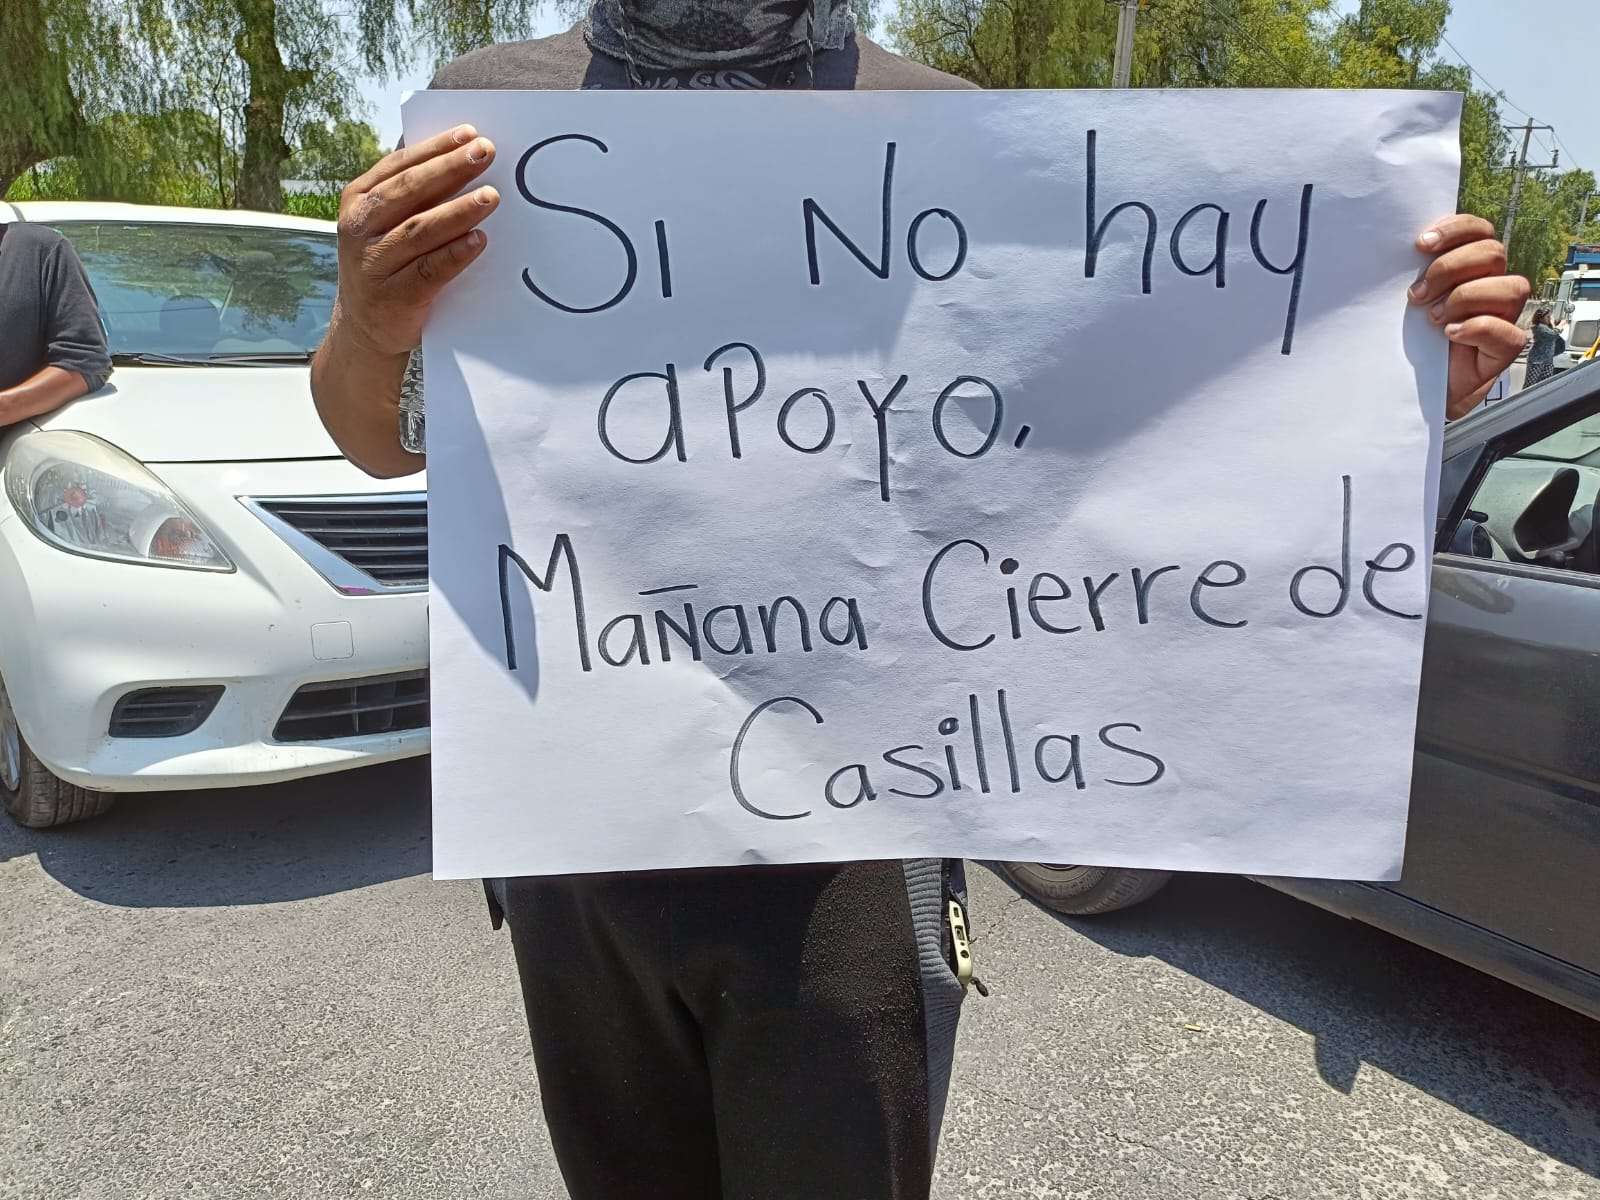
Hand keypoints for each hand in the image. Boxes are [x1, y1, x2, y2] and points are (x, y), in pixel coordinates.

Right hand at [329, 125, 500, 358]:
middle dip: (450, 169)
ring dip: (458, 211)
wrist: (366, 327)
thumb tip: (459, 153)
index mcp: (358, 199)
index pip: (400, 166)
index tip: (470, 134)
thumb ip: (411, 194)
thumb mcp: (385, 223)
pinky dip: (454, 254)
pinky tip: (478, 241)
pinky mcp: (394, 296)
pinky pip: (428, 270)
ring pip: (419, 229)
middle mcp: (360, 227)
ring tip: (491, 197)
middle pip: (409, 191)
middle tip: (486, 153)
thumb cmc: (388, 263)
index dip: (435, 148)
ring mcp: (374, 262)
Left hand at [1410, 215, 1529, 419]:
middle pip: (1493, 253)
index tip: (1420, 244)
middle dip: (1450, 268)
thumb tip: (1390, 251)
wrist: (1412, 391)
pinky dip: (1477, 328)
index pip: (1478, 231)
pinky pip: (1508, 331)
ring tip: (1432, 318)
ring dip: (1465, 297)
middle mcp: (1492, 286)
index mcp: (1470, 268)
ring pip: (1510, 287)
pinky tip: (1449, 334)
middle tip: (1416, 295)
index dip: (1455, 229)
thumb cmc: (1409, 342)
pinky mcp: (1505, 349)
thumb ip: (1411, 275)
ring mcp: (1503, 317)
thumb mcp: (1405, 304)